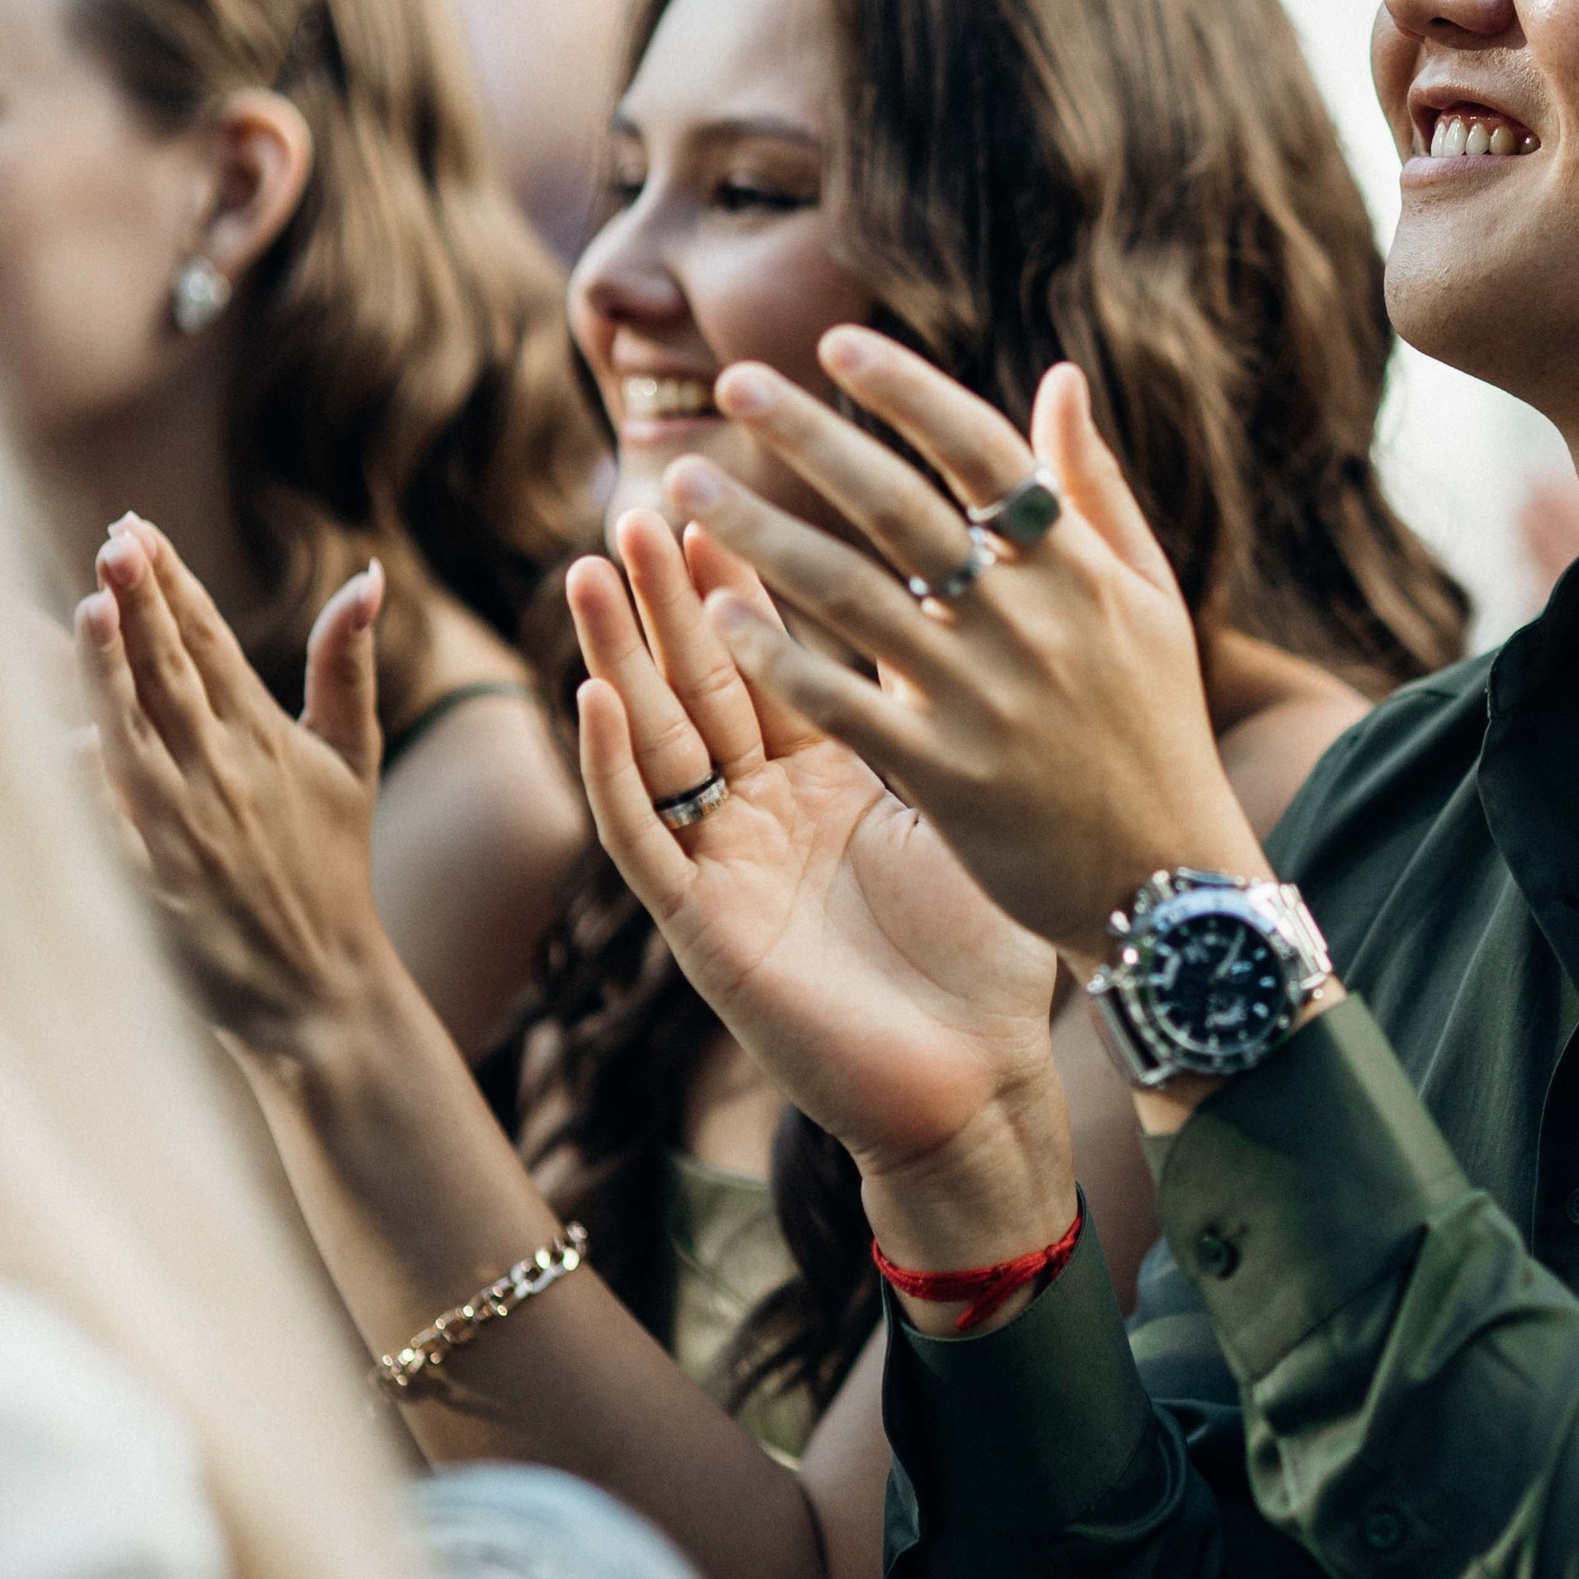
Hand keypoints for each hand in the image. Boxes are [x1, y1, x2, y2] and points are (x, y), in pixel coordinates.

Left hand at [76, 521, 396, 1053]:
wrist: (318, 988)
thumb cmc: (330, 868)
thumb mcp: (351, 760)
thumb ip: (346, 665)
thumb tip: (367, 574)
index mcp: (263, 735)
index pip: (208, 640)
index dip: (172, 581)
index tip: (136, 526)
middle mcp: (223, 770)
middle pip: (171, 671)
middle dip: (142, 601)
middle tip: (116, 540)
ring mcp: (186, 827)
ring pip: (136, 731)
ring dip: (114, 669)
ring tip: (94, 606)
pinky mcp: (154, 884)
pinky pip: (110, 825)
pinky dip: (89, 784)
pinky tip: (62, 741)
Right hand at [571, 510, 1066, 1238]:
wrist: (979, 1081)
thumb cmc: (988, 952)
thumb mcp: (964, 800)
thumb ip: (944, 704)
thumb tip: (971, 594)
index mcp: (828, 776)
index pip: (772, 660)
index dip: (740, 586)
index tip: (718, 497)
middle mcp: (763, 812)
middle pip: (701, 683)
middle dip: (666, 600)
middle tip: (638, 507)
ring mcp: (725, 867)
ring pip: (654, 744)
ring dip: (619, 657)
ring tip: (590, 570)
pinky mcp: (702, 928)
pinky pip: (645, 837)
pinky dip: (614, 768)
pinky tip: (591, 698)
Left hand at [657, 331, 1267, 974]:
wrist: (1172, 887)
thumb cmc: (1155, 730)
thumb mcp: (1150, 602)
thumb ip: (1095, 489)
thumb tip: (1058, 374)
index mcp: (1081, 570)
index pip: (984, 454)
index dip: (908, 392)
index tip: (834, 343)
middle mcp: (1034, 622)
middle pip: (902, 508)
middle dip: (812, 437)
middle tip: (732, 381)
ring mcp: (988, 701)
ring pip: (854, 595)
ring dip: (762, 534)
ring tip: (685, 486)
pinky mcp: (949, 779)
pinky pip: (848, 706)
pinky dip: (783, 658)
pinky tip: (720, 613)